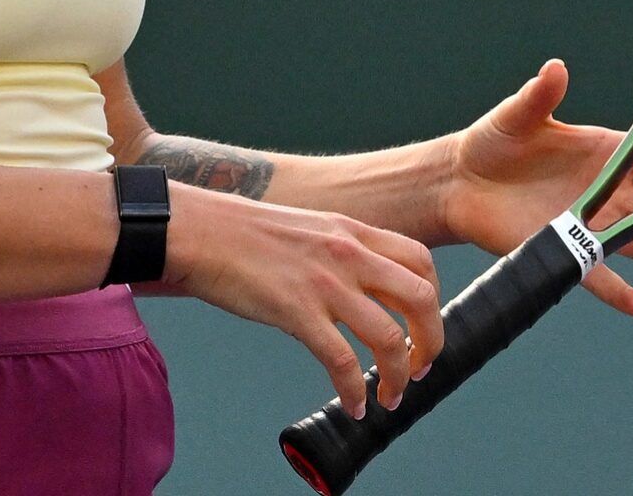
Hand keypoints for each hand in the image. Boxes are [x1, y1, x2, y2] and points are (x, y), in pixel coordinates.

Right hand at [159, 183, 442, 420]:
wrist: (199, 229)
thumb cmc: (244, 232)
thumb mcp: (310, 227)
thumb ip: (342, 250)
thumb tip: (362, 285)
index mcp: (354, 230)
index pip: (421, 261)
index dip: (434, 299)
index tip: (423, 327)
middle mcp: (349, 253)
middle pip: (420, 298)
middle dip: (430, 340)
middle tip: (420, 368)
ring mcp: (325, 283)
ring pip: (389, 337)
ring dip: (398, 376)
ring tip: (390, 396)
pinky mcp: (296, 312)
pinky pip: (342, 362)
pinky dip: (355, 391)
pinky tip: (353, 404)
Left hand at [441, 59, 632, 316]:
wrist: (460, 182)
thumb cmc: (494, 140)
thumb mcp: (516, 115)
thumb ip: (539, 96)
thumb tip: (554, 68)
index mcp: (605, 150)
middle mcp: (607, 189)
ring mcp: (589, 222)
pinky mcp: (563, 248)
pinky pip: (596, 273)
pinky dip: (616, 290)